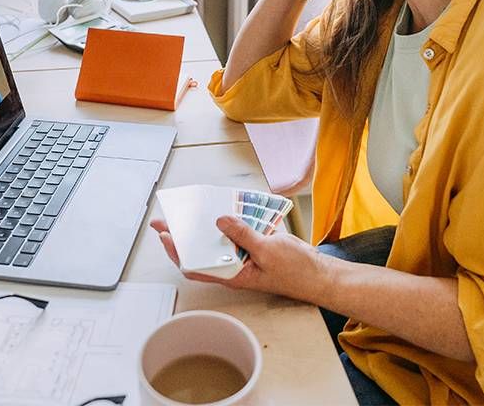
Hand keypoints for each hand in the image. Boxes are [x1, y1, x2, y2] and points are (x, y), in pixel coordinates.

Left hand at [149, 216, 336, 302]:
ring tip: (193, 210)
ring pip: (220, 240)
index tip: (164, 236)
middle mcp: (235, 266)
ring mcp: (245, 256)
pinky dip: (233, 220)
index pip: (197, 266)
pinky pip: (239, 232)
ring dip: (209, 226)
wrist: (320, 274)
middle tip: (169, 219)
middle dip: (186, 236)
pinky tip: (228, 208)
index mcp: (234, 275)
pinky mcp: (256, 246)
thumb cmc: (296, 270)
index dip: (178, 253)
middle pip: (204, 251)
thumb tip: (220, 221)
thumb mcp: (268, 250)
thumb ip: (243, 235)